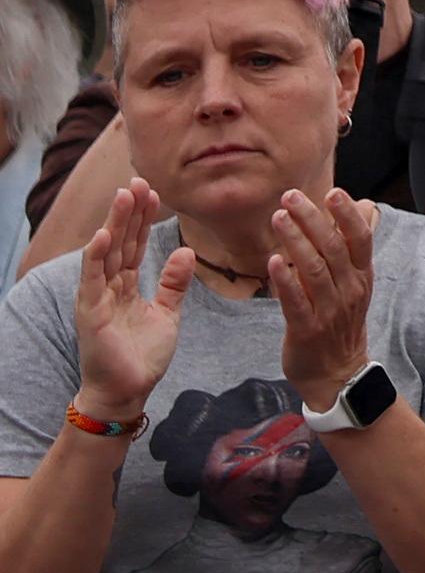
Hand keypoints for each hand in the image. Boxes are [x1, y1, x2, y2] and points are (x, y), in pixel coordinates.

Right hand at [68, 183, 185, 421]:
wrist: (128, 391)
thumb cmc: (142, 356)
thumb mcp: (167, 313)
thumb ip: (173, 283)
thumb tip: (186, 251)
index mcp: (126, 286)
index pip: (134, 244)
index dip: (143, 219)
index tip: (153, 191)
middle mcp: (109, 287)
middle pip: (120, 242)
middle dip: (129, 212)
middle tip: (139, 181)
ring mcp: (98, 298)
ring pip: (107, 253)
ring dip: (115, 223)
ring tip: (124, 195)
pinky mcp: (90, 313)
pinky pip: (92, 280)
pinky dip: (97, 257)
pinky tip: (104, 235)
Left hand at [264, 185, 379, 398]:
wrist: (337, 374)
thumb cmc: (340, 324)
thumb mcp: (353, 288)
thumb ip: (347, 255)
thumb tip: (351, 214)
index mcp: (362, 277)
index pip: (360, 239)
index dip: (348, 214)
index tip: (332, 192)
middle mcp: (350, 290)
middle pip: (333, 247)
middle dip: (312, 219)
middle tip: (290, 197)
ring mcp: (330, 311)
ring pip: (314, 269)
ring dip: (296, 240)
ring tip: (278, 218)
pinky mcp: (307, 330)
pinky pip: (296, 301)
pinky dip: (285, 280)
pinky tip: (273, 261)